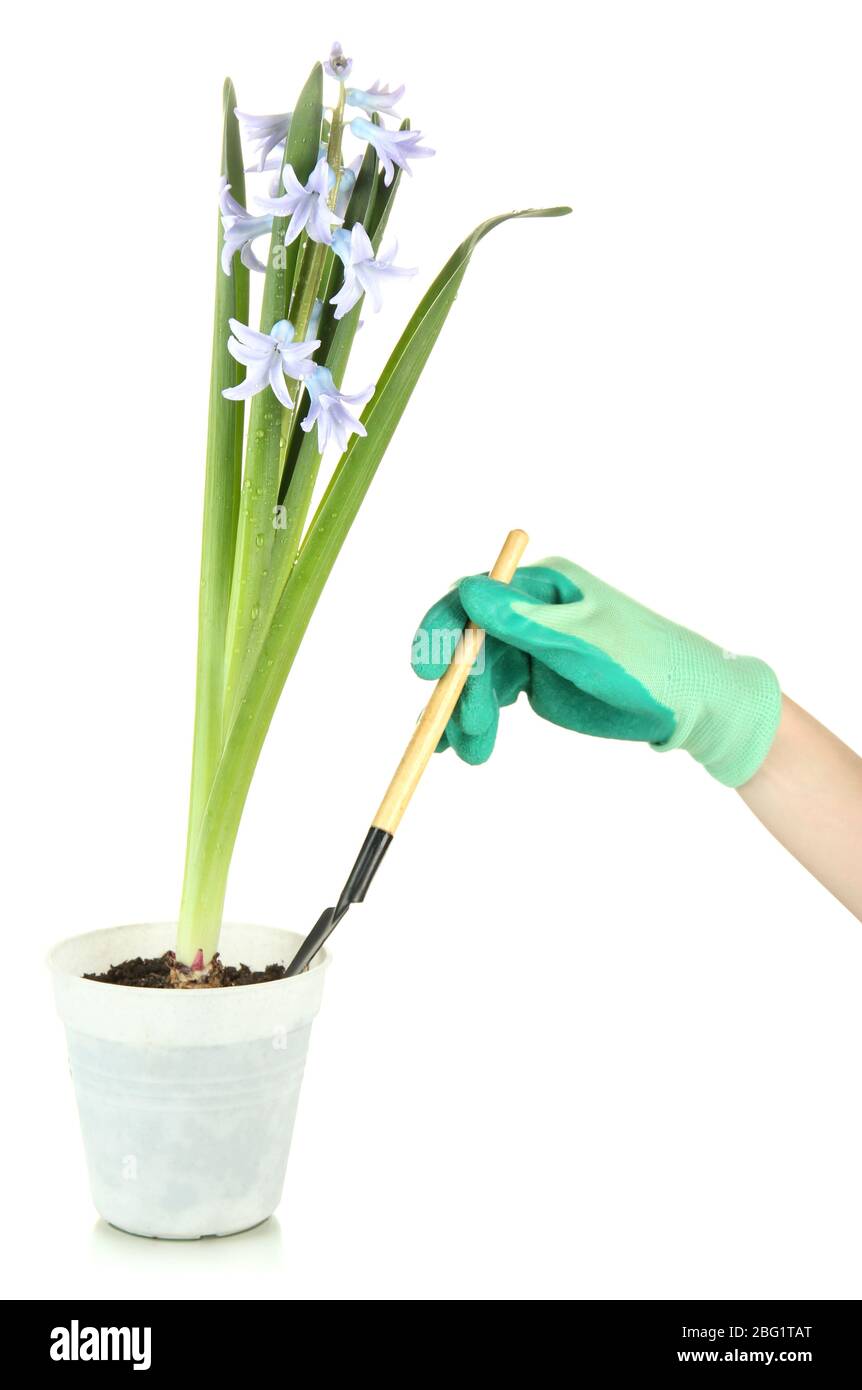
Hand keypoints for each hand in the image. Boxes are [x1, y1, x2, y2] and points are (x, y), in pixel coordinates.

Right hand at [412, 557, 780, 786]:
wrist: (693, 705)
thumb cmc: (649, 664)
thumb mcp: (586, 644)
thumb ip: (525, 621)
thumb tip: (468, 589)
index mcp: (543, 585)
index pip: (473, 600)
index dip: (444, 633)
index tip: (427, 673)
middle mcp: (530, 610)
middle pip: (468, 643)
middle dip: (456, 688)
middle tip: (454, 731)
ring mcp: (531, 645)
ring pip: (475, 675)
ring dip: (463, 713)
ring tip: (468, 752)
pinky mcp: (536, 678)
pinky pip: (491, 696)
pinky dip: (476, 721)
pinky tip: (466, 747)